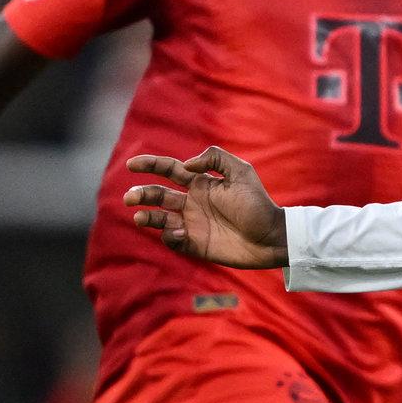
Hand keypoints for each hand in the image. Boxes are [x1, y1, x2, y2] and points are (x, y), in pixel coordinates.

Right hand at [122, 148, 286, 267]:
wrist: (271, 237)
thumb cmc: (258, 204)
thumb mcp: (241, 172)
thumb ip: (215, 158)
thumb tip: (187, 165)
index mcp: (200, 183)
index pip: (168, 170)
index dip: (149, 165)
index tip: (131, 165)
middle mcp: (192, 202)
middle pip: (158, 195)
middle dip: (141, 194)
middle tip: (130, 198)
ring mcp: (192, 224)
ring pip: (160, 218)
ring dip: (147, 216)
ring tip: (140, 217)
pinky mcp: (195, 244)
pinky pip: (173, 239)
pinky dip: (169, 235)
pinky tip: (178, 231)